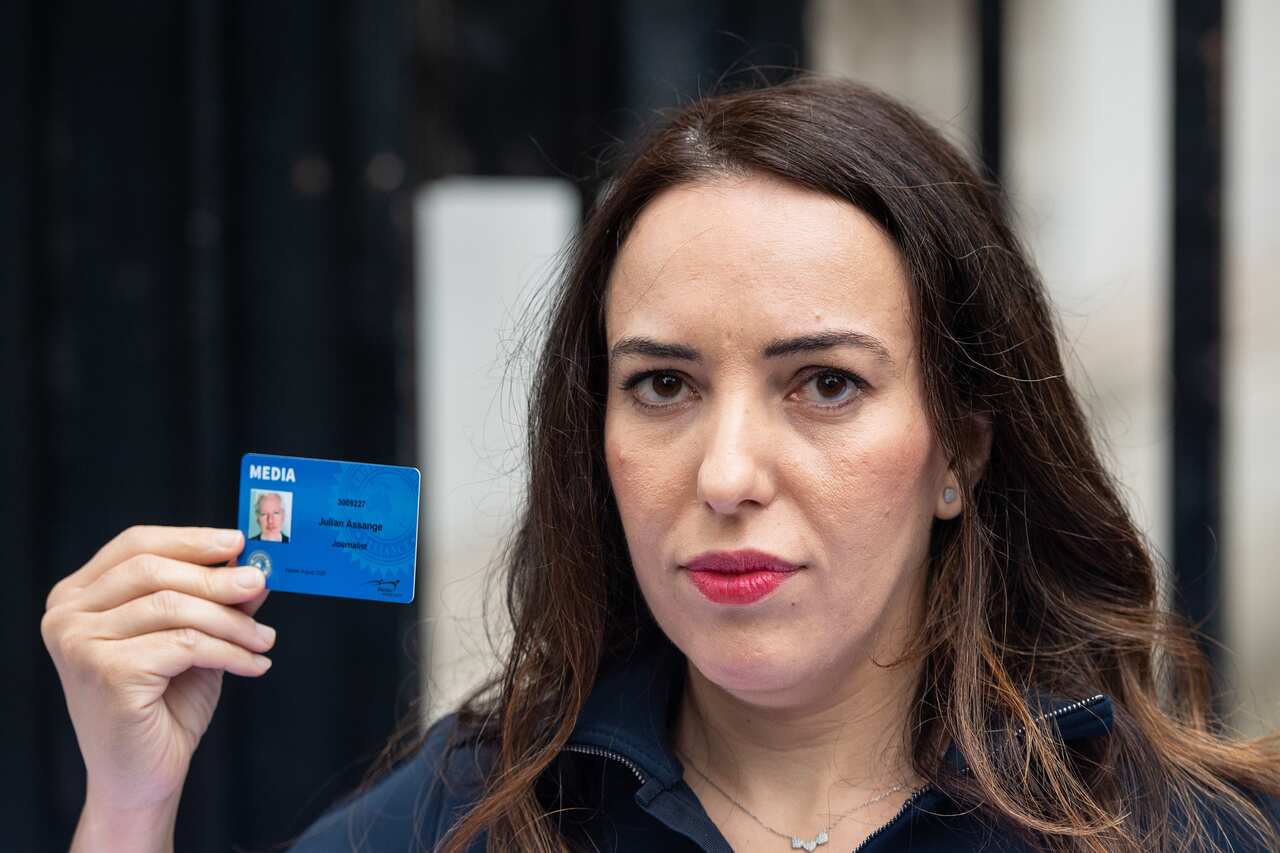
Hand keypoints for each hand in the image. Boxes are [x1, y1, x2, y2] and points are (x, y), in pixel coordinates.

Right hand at [41, 526, 274, 849]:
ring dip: (232, 621)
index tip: (237, 542)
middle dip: (216, 578)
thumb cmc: (163, 706)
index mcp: (78, 596)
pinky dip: (229, 651)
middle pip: (154, 570)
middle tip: (261, 585)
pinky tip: (254, 665)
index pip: (135, 545)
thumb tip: (251, 566)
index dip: (190, 539)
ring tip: (264, 639)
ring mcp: (79, 643)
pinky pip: (184, 644)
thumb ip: (215, 600)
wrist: (141, 777)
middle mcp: (67, 615)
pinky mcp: (105, 672)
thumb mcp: (194, 638)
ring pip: (174, 607)